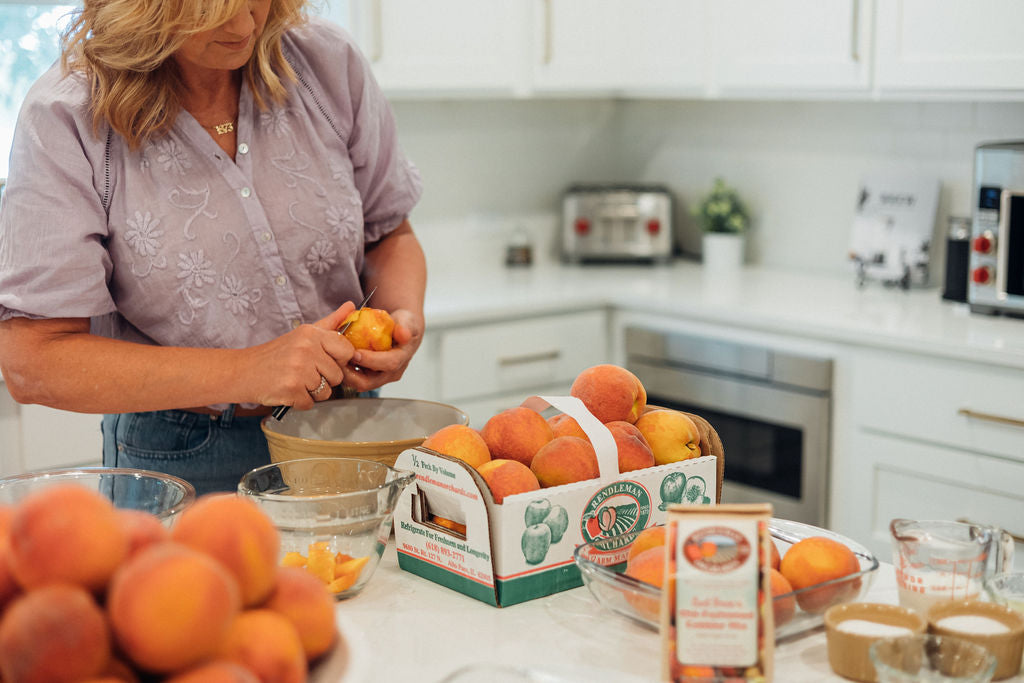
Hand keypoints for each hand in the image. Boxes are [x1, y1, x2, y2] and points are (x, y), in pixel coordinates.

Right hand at [241, 302, 356, 408]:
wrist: (242, 371)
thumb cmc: (275, 355)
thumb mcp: (303, 334)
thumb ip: (330, 323)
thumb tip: (351, 307)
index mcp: (311, 334)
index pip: (347, 350)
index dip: (338, 360)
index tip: (324, 360)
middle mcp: (306, 349)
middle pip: (338, 375)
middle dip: (324, 379)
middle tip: (303, 372)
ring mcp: (299, 369)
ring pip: (326, 392)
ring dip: (312, 392)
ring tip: (295, 380)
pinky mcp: (291, 389)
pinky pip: (311, 403)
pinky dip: (300, 401)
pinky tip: (287, 389)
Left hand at [338, 308, 423, 392]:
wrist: (402, 330)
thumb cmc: (403, 324)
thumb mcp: (407, 319)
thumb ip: (404, 326)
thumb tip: (404, 334)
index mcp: (402, 359)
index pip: (388, 364)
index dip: (370, 360)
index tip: (355, 353)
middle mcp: (392, 373)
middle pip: (369, 381)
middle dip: (350, 373)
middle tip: (336, 360)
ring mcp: (381, 377)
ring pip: (359, 383)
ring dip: (345, 374)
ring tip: (333, 360)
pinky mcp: (371, 377)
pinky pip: (356, 379)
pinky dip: (346, 371)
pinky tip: (336, 360)